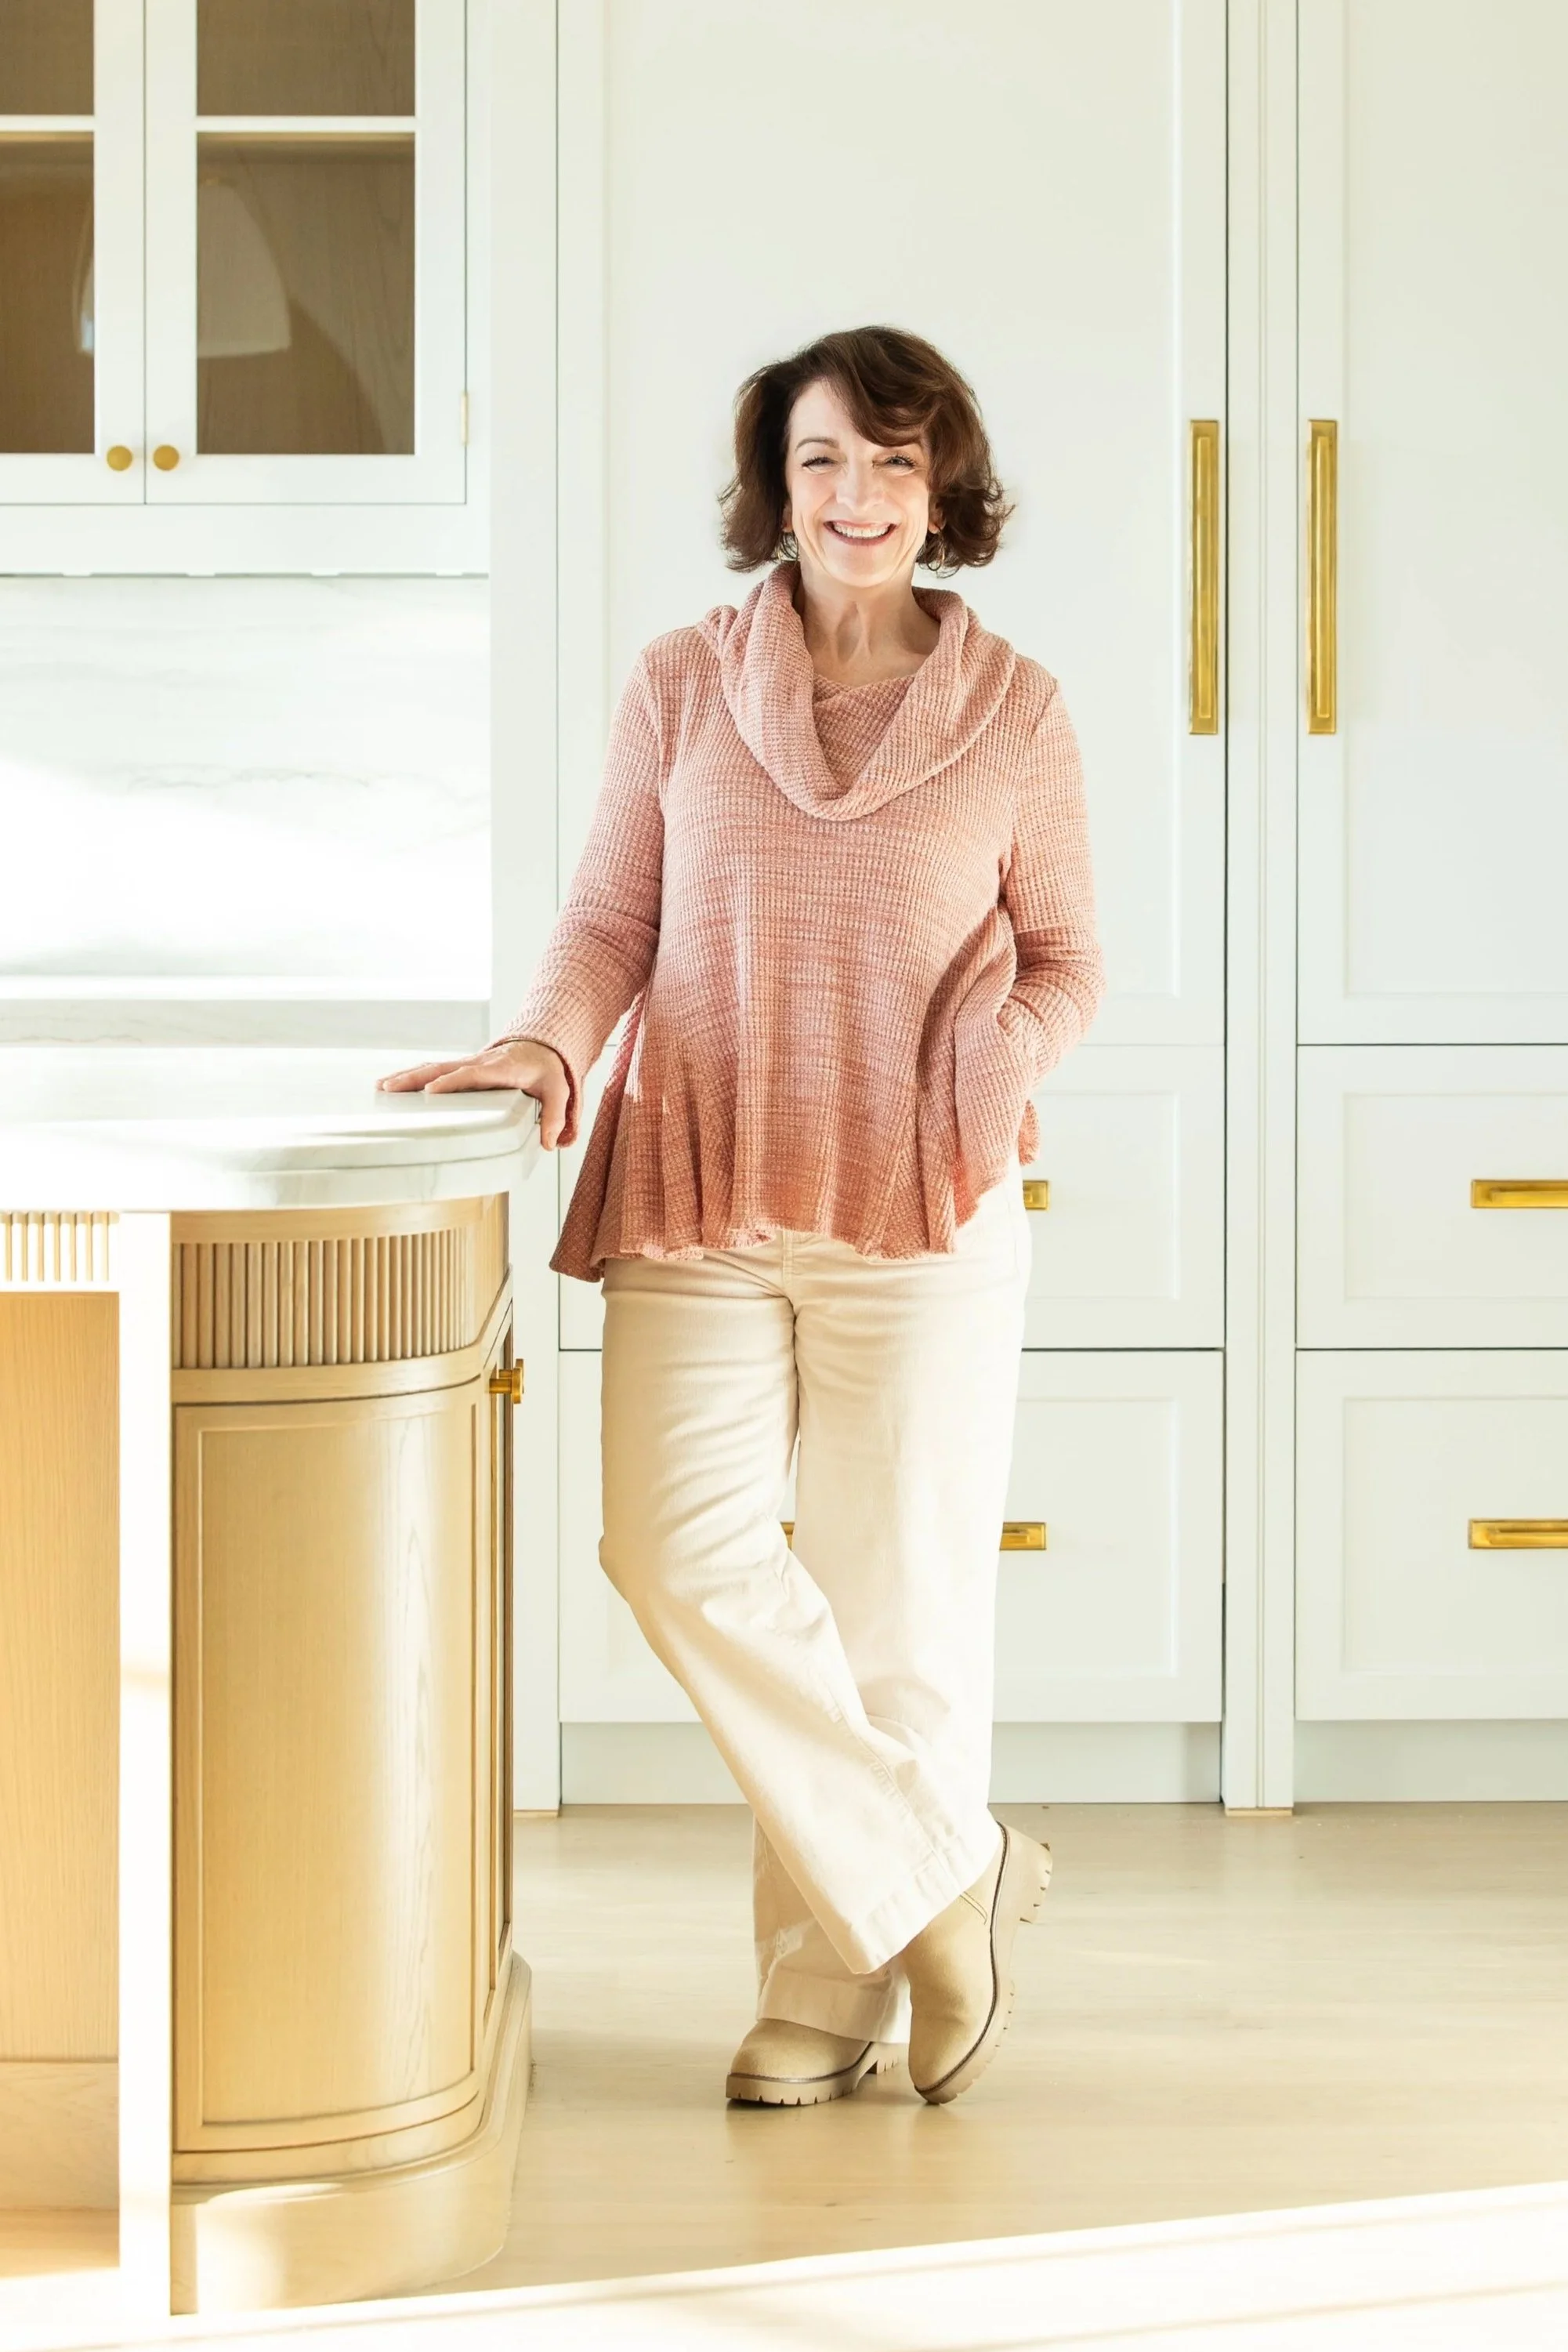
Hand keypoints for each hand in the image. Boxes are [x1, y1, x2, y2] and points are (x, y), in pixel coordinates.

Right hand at [377, 1039, 571, 1148]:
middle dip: (415, 1079)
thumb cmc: (547, 1070)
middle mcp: (478, 1063)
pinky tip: (390, 1085)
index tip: (431, 1093)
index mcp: (500, 1068)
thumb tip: (548, 1143)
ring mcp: (466, 1064)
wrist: (541, 1047)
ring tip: (381, 1087)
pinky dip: (411, 1076)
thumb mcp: (559, 1091)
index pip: (472, 1074)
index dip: (451, 1082)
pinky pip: (433, 1071)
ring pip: (432, 1068)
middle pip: (442, 1069)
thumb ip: (557, 1116)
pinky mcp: (460, 1068)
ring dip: (406, 1077)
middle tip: (390, 1089)